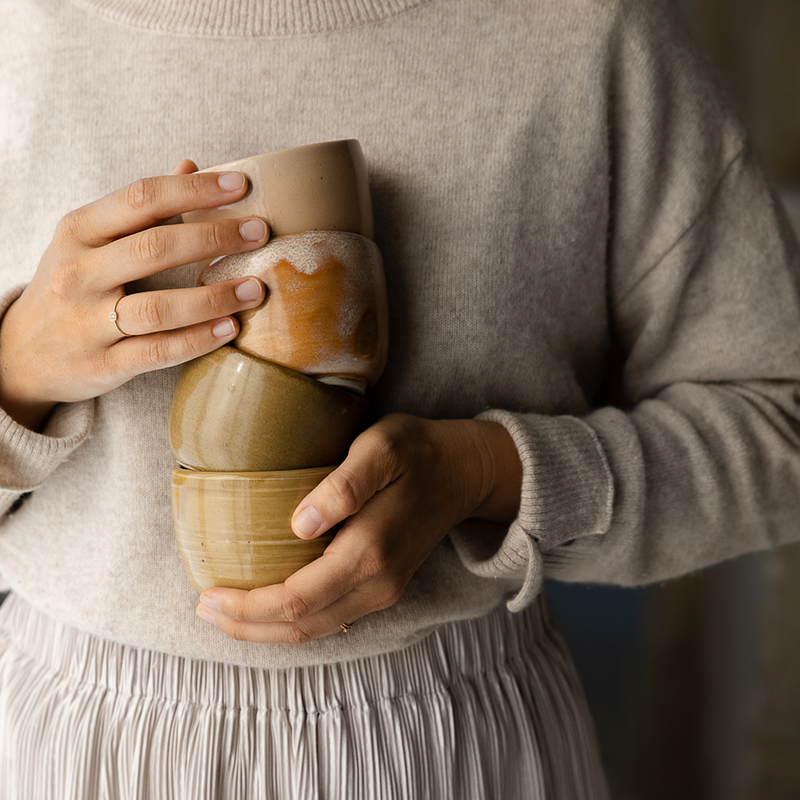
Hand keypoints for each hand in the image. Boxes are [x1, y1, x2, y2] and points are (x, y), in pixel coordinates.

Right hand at [0, 160, 268, 430]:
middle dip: (214, 237)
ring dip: (214, 297)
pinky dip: (198, 340)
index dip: (194, 190)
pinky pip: (159, 352)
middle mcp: (80, 273)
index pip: (141, 199)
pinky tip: (230, 329)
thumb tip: (191, 165)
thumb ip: (140, 208)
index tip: (241, 185)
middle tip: (260, 233)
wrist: (20, 355)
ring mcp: (88, 323)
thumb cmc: (70, 288)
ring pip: (160, 307)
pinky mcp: (103, 365)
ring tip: (254, 289)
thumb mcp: (89, 241)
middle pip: (155, 248)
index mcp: (79, 231)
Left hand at [196, 413, 521, 643]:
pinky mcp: (385, 587)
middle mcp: (377, 584)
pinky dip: (292, 621)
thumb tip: (301, 523)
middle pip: (300, 626)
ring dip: (265, 628)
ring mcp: (383, 591)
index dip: (247, 606)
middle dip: (246, 624)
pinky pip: (330, 618)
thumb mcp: (382, 448)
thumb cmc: (417, 451)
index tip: (207, 593)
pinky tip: (269, 605)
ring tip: (225, 612)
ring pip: (315, 630)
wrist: (464, 471)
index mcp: (370, 552)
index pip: (296, 600)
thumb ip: (345, 485)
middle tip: (203, 607)